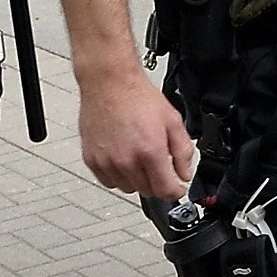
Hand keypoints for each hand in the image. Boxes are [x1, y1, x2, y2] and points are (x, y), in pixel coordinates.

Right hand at [79, 63, 196, 198]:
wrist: (109, 84)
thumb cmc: (138, 97)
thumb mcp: (173, 120)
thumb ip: (183, 150)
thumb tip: (185, 173)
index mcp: (149, 151)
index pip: (165, 190)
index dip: (175, 192)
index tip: (177, 189)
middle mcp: (126, 161)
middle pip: (147, 191)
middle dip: (157, 182)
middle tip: (159, 165)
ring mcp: (107, 163)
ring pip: (127, 188)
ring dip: (137, 180)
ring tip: (139, 158)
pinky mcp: (92, 161)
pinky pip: (108, 182)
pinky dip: (118, 176)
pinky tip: (123, 158)